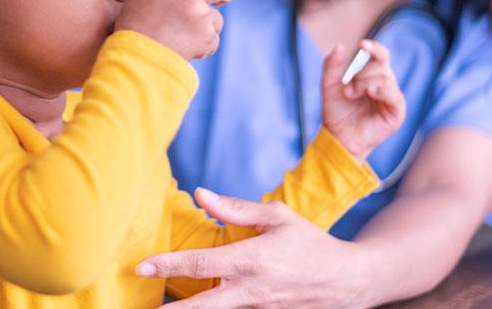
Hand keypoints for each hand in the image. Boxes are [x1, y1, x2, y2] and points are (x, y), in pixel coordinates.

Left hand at [136, 190, 371, 308]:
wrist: (349, 281)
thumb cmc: (310, 242)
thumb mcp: (277, 216)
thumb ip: (235, 208)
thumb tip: (200, 193)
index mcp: (252, 259)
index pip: (201, 263)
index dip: (168, 266)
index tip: (141, 267)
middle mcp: (253, 290)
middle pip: (203, 305)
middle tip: (144, 308)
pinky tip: (195, 308)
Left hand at [322, 40, 405, 162]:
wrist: (338, 136)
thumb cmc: (336, 111)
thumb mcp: (329, 85)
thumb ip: (332, 65)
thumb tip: (339, 46)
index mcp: (371, 75)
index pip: (380, 55)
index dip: (374, 48)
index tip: (362, 45)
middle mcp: (384, 83)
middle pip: (381, 65)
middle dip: (361, 73)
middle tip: (347, 89)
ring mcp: (391, 98)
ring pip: (385, 79)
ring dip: (364, 84)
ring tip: (351, 95)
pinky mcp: (396, 112)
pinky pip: (395, 96)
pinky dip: (383, 91)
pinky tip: (371, 92)